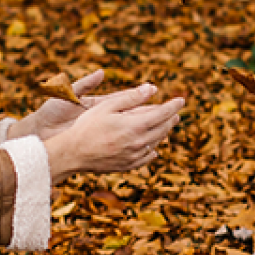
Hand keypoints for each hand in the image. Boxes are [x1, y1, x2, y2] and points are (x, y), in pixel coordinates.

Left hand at [11, 69, 150, 141]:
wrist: (39, 132)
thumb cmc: (51, 112)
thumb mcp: (68, 95)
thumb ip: (84, 84)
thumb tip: (102, 72)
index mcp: (96, 105)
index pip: (121, 99)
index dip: (137, 95)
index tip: (153, 90)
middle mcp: (101, 118)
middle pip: (129, 115)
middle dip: (148, 114)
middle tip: (168, 111)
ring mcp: (100, 132)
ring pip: (128, 132)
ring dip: (145, 132)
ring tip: (164, 130)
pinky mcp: (97, 145)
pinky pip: (119, 147)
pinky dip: (132, 149)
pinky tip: (147, 151)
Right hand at [41, 82, 183, 183]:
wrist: (73, 153)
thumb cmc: (87, 126)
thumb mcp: (108, 106)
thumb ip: (131, 97)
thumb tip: (152, 88)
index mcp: (136, 126)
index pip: (163, 113)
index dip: (173, 105)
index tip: (181, 100)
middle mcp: (139, 142)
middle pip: (162, 129)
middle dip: (170, 119)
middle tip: (175, 113)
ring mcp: (134, 156)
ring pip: (155, 143)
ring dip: (162, 133)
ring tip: (165, 127)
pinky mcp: (127, 165)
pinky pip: (146, 158)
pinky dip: (152, 151)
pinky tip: (153, 149)